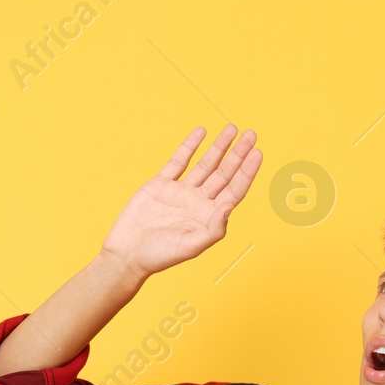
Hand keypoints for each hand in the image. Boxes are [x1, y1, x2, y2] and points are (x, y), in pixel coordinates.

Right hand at [100, 124, 262, 280]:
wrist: (126, 253)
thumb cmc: (159, 256)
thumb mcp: (191, 246)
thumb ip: (214, 229)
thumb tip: (229, 206)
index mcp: (209, 217)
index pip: (235, 190)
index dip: (247, 171)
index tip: (257, 152)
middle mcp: (198, 202)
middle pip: (224, 174)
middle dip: (238, 154)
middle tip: (251, 134)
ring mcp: (180, 192)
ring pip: (205, 164)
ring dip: (218, 147)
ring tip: (232, 129)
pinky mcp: (161, 185)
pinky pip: (178, 161)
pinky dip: (189, 146)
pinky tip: (201, 132)